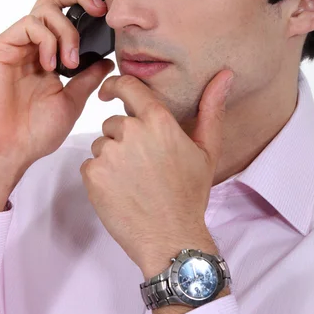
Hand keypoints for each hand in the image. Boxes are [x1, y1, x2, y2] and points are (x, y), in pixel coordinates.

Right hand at [0, 0, 114, 209]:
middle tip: (99, 12)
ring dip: (67, 31)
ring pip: (45, 8)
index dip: (88, 5)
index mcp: (49, 54)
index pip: (68, 15)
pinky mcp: (0, 47)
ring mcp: (16, 44)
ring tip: (71, 63)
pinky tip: (50, 66)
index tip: (109, 14)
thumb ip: (88, 78)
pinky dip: (47, 40)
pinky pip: (29, 25)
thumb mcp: (72, 102)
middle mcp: (32, 44)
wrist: (5, 151)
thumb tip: (108, 60)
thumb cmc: (33, 132)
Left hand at [80, 70, 233, 271]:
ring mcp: (110, 153)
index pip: (127, 87)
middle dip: (122, 138)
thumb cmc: (189, 195)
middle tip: (141, 166)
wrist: (170, 237)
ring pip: (100, 145)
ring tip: (133, 182)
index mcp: (158, 121)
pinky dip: (100, 176)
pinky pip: (90, 165)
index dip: (114, 86)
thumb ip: (211, 109)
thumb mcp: (206, 151)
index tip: (108, 92)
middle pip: (113, 123)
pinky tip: (120, 192)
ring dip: (111, 158)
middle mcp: (131, 132)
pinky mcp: (93, 174)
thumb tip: (224, 76)